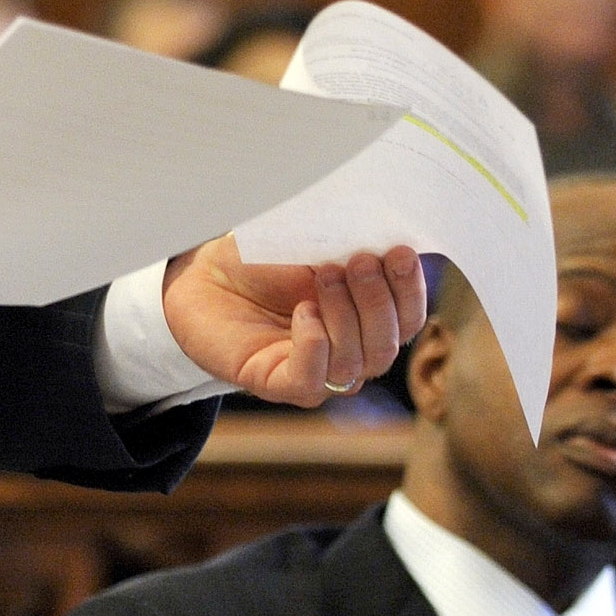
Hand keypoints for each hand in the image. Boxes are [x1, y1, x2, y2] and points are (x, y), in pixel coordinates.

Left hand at [160, 242, 428, 405]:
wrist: (204, 275)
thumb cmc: (263, 258)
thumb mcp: (315, 245)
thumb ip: (353, 245)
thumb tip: (391, 232)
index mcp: (367, 320)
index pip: (408, 320)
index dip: (411, 290)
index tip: (400, 252)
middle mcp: (348, 353)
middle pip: (388, 346)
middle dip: (379, 301)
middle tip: (358, 261)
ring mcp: (316, 373)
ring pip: (356, 364)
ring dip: (346, 316)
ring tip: (325, 276)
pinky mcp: (278, 384)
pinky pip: (313, 382)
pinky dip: (316, 345)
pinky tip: (304, 311)